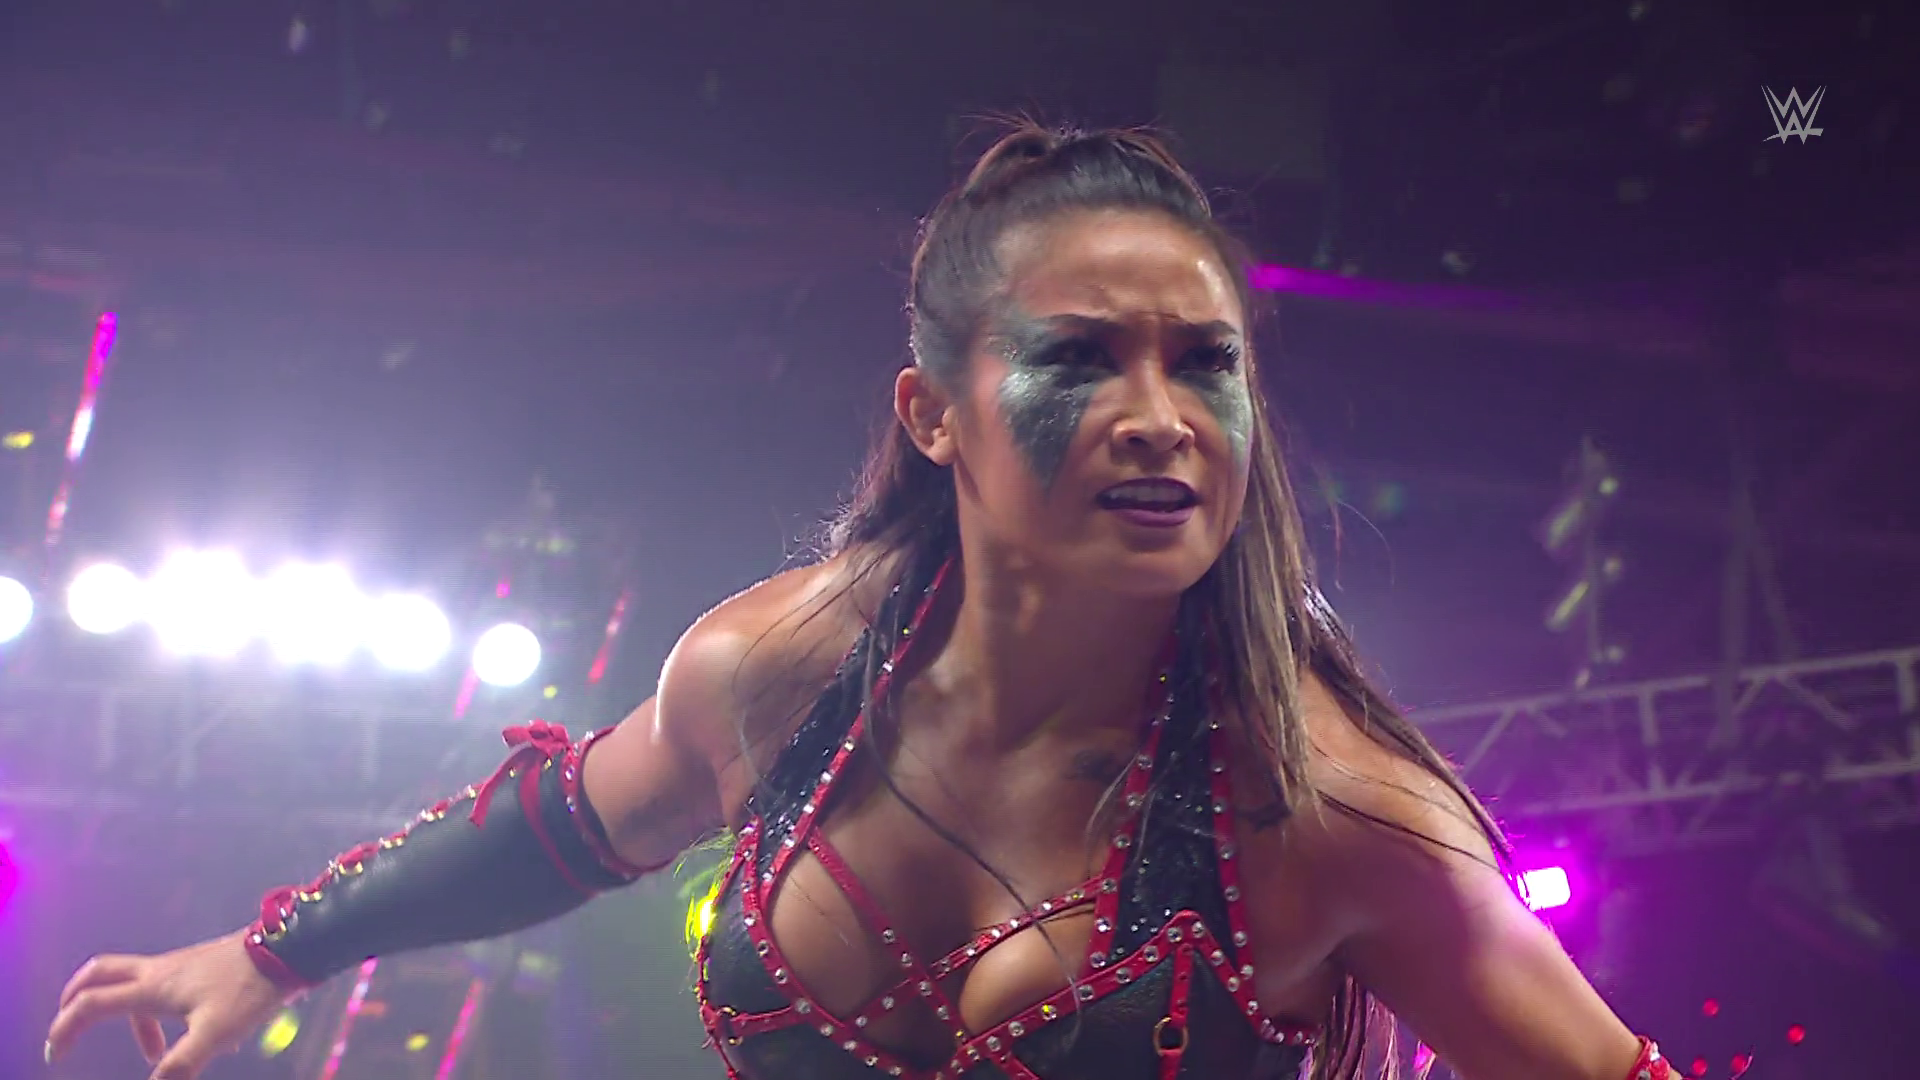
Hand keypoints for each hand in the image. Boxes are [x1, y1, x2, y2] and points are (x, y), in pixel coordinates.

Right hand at [45, 930, 287, 1079]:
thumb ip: (181, 1063)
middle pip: (99, 974)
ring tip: (153, 1054)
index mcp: (153, 986)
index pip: (91, 1003)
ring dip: (129, 1017)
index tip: (56, 1055)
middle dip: (76, 1001)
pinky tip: (195, 1036)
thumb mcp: (216, 1033)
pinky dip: (160, 1011)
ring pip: (133, 983)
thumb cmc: (251, 989)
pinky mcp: (199, 965)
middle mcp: (159, 970)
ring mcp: (179, 964)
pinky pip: (163, 986)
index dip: (65, 1028)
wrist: (288, 949)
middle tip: (70, 1029)